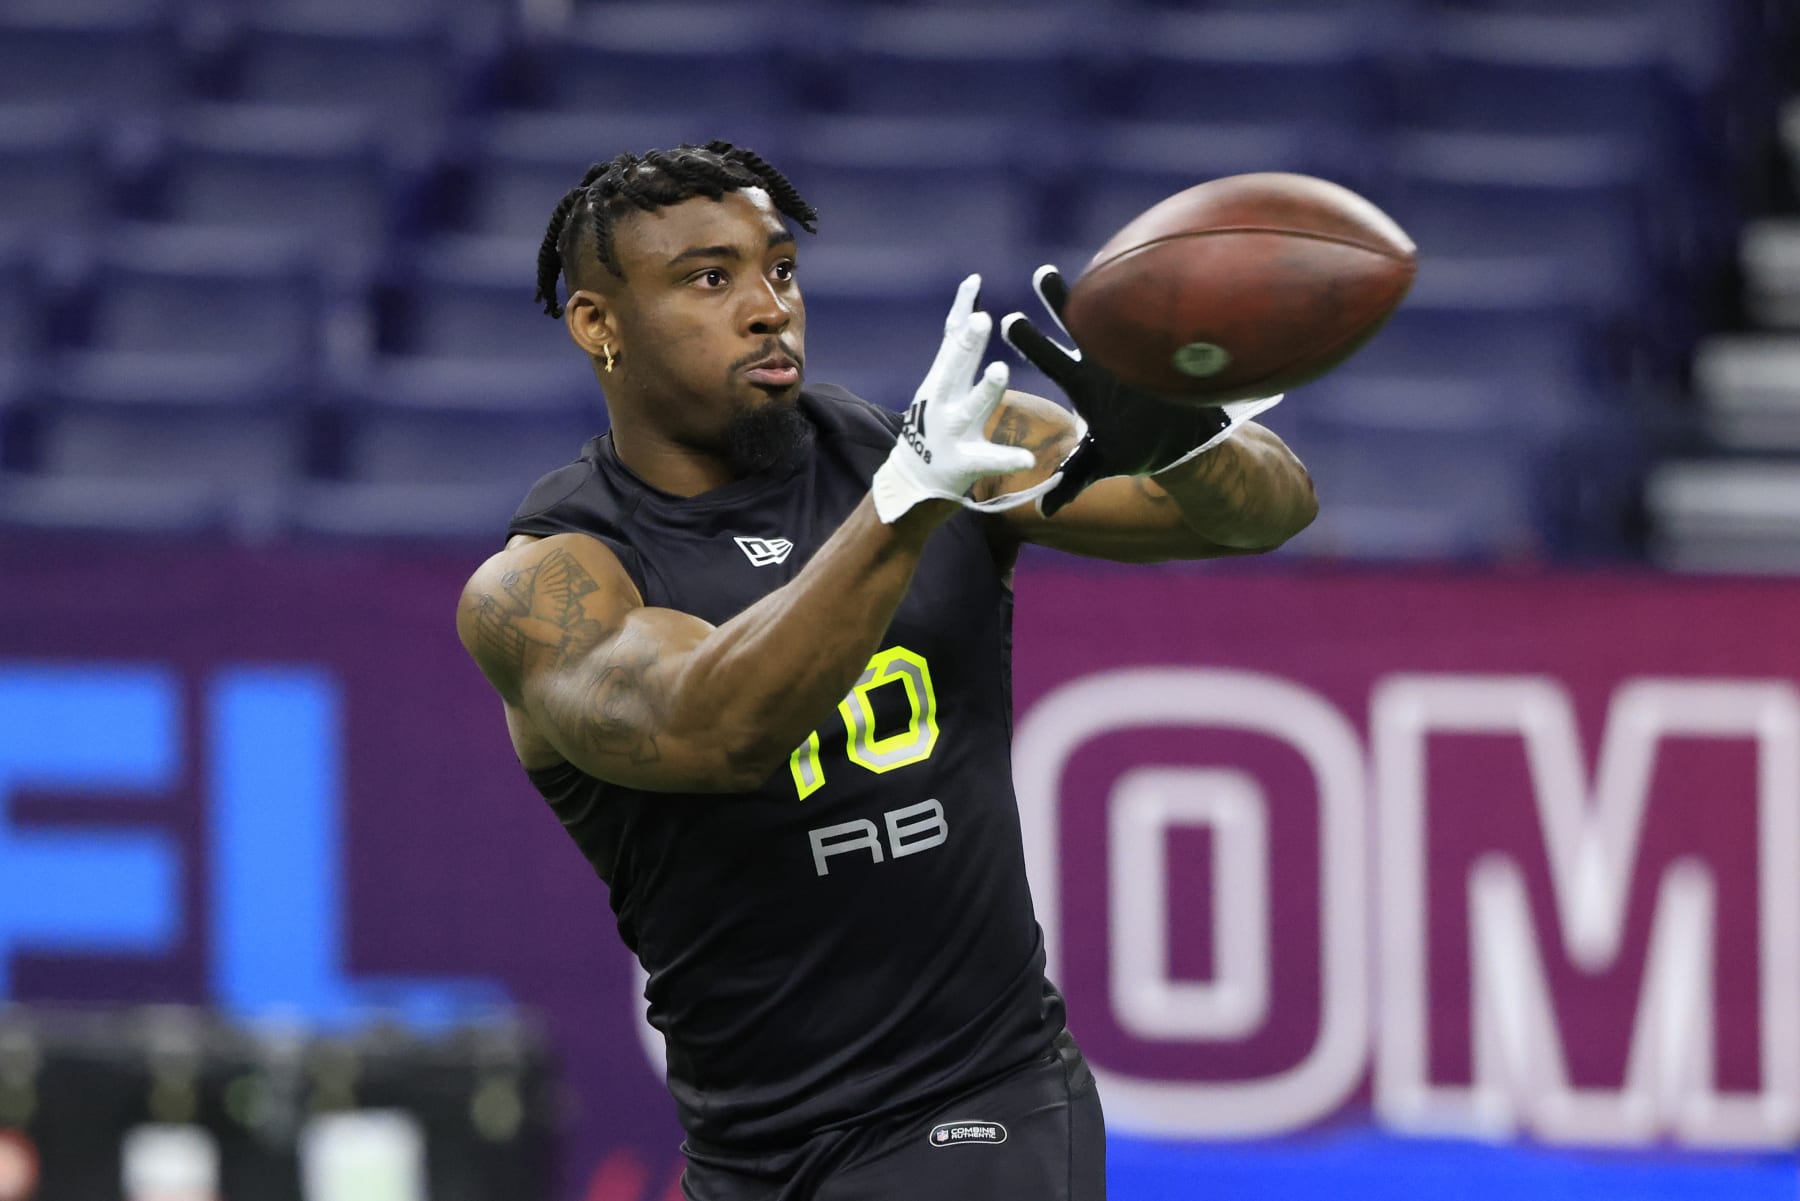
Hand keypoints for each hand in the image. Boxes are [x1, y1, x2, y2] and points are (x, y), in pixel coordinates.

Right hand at [870, 275, 1037, 523]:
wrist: (910, 484)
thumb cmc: (933, 428)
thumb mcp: (938, 386)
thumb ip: (955, 354)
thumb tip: (970, 311)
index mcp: (939, 381)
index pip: (951, 338)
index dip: (962, 310)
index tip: (975, 282)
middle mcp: (941, 401)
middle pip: (955, 366)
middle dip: (967, 343)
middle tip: (982, 318)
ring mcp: (951, 432)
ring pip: (971, 407)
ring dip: (984, 389)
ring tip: (1000, 371)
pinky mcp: (963, 463)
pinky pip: (989, 461)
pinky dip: (1006, 459)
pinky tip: (1026, 459)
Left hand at [1000, 265, 1241, 517]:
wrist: (1184, 442)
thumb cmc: (1137, 448)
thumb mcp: (1102, 462)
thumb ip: (1073, 480)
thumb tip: (1042, 515)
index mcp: (1084, 383)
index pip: (1051, 357)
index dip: (1031, 339)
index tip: (1008, 317)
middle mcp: (1105, 361)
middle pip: (1079, 326)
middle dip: (1062, 301)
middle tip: (1042, 272)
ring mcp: (1135, 354)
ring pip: (1117, 317)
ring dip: (1108, 294)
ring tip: (1098, 263)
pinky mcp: (1164, 353)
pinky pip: (1160, 325)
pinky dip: (1160, 305)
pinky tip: (1157, 272)